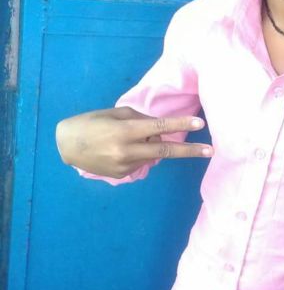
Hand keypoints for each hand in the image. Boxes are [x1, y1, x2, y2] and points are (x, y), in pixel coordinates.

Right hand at [55, 106, 212, 178]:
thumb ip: (140, 119)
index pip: (159, 127)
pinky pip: (141, 162)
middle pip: (166, 151)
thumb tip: (161, 130)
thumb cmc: (91, 123)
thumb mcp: (114, 114)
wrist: (66, 146)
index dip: (180, 125)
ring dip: (153, 145)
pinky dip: (140, 153)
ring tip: (131, 137)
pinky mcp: (123, 175)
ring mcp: (126, 166)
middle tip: (211, 150)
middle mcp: (127, 150)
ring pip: (153, 155)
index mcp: (125, 131)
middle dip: (190, 151)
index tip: (199, 125)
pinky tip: (121, 149)